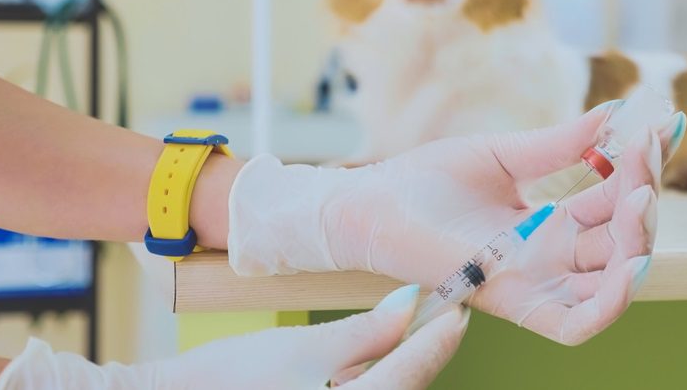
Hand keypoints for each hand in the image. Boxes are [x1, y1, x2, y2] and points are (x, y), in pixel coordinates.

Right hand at [0, 285, 466, 389]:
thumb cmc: (229, 377)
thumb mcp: (302, 348)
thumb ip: (364, 333)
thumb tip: (411, 304)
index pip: (408, 375)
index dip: (436, 341)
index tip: (457, 310)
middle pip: (400, 388)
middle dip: (420, 356)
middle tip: (435, 315)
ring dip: (398, 367)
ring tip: (403, 330)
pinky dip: (372, 378)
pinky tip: (370, 358)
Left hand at [228, 104, 685, 344]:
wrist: (371, 200)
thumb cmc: (427, 180)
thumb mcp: (504, 154)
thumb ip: (560, 143)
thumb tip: (616, 112)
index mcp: (551, 223)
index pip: (614, 204)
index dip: (641, 170)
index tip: (658, 125)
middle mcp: (550, 257)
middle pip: (622, 242)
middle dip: (644, 200)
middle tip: (644, 155)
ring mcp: (534, 282)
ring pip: (610, 285)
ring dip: (638, 246)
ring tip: (640, 196)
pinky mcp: (512, 302)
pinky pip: (574, 325)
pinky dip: (609, 303)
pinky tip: (631, 264)